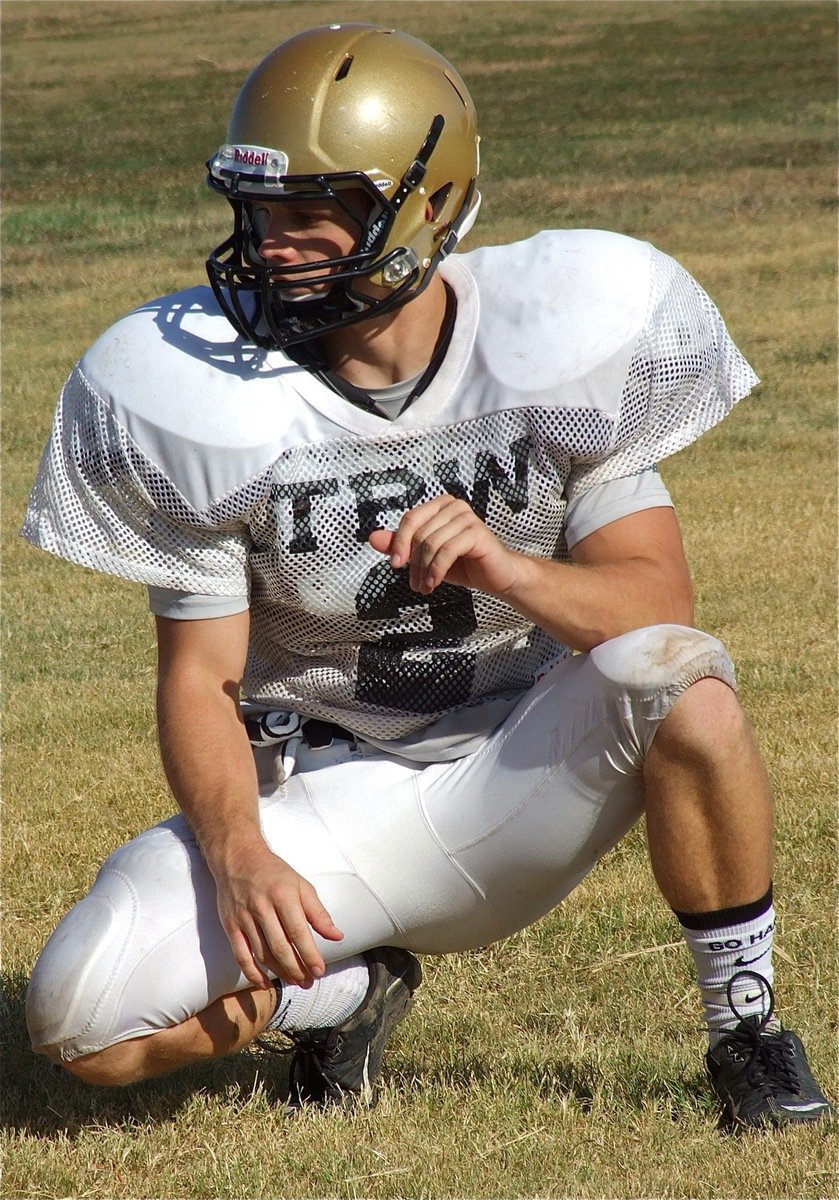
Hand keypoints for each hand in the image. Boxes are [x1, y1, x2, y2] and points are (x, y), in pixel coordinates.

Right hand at [212, 838, 343, 988]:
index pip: (298, 932)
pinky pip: (241, 956)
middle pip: (280, 947)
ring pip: (262, 954)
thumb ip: (318, 913)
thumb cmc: (273, 873)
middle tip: (308, 981)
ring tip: (293, 981)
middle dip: (296, 969)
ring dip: (279, 972)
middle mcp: (262, 907)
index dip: (310, 954)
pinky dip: (252, 973)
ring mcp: (244, 918)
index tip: (320, 970)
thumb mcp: (301, 885)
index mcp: (283, 895)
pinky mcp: (230, 926)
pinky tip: (265, 983)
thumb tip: (337, 936)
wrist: (238, 858)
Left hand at [368, 494, 523, 597]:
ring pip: (431, 543)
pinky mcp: (477, 532)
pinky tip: (435, 583)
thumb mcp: (425, 557)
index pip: (410, 519)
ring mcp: (467, 517)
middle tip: (416, 585)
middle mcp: (454, 505)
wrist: (496, 576)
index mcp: (440, 505)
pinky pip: (447, 551)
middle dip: (414, 563)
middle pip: (419, 533)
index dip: (399, 542)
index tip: (395, 564)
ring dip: (424, 570)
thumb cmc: (462, 564)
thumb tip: (373, 538)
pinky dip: (437, 570)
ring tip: (425, 587)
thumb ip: (399, 545)